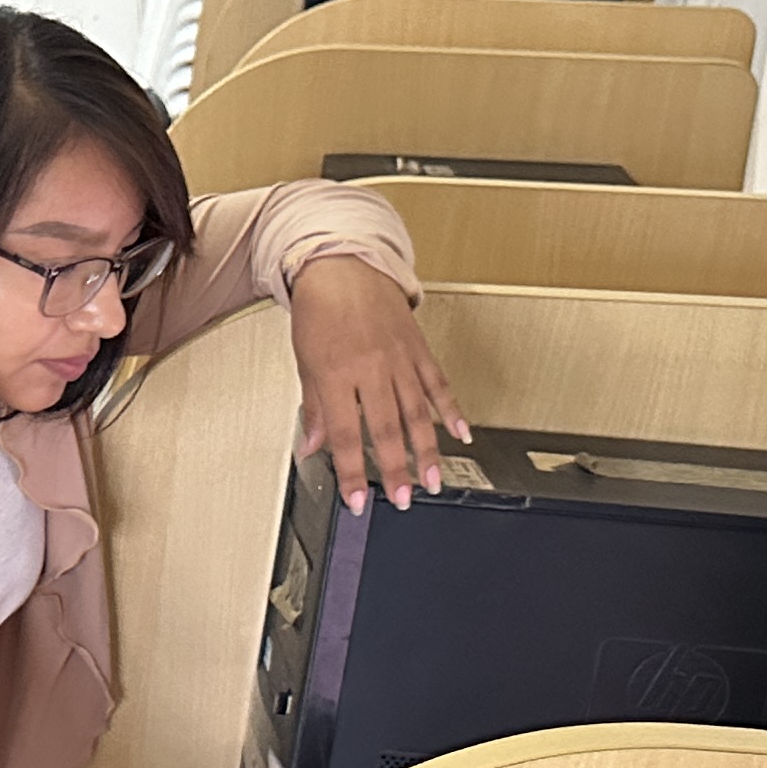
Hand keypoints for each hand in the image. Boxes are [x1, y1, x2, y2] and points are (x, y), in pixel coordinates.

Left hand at [288, 255, 465, 513]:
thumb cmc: (319, 311)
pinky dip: (452, 410)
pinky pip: (439, 384)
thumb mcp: (305, 362)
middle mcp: (370, 368)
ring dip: (426, 451)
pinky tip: (461, 434)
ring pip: (417, 413)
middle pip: (386, 429)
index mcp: (336, 374)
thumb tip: (311, 448)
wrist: (344, 266)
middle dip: (395, 469)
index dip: (350, 473)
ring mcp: (399, 359)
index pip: (345, 436)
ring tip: (433, 481)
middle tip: (404, 499)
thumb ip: (313, 409)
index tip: (355, 501)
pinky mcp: (419, 348)